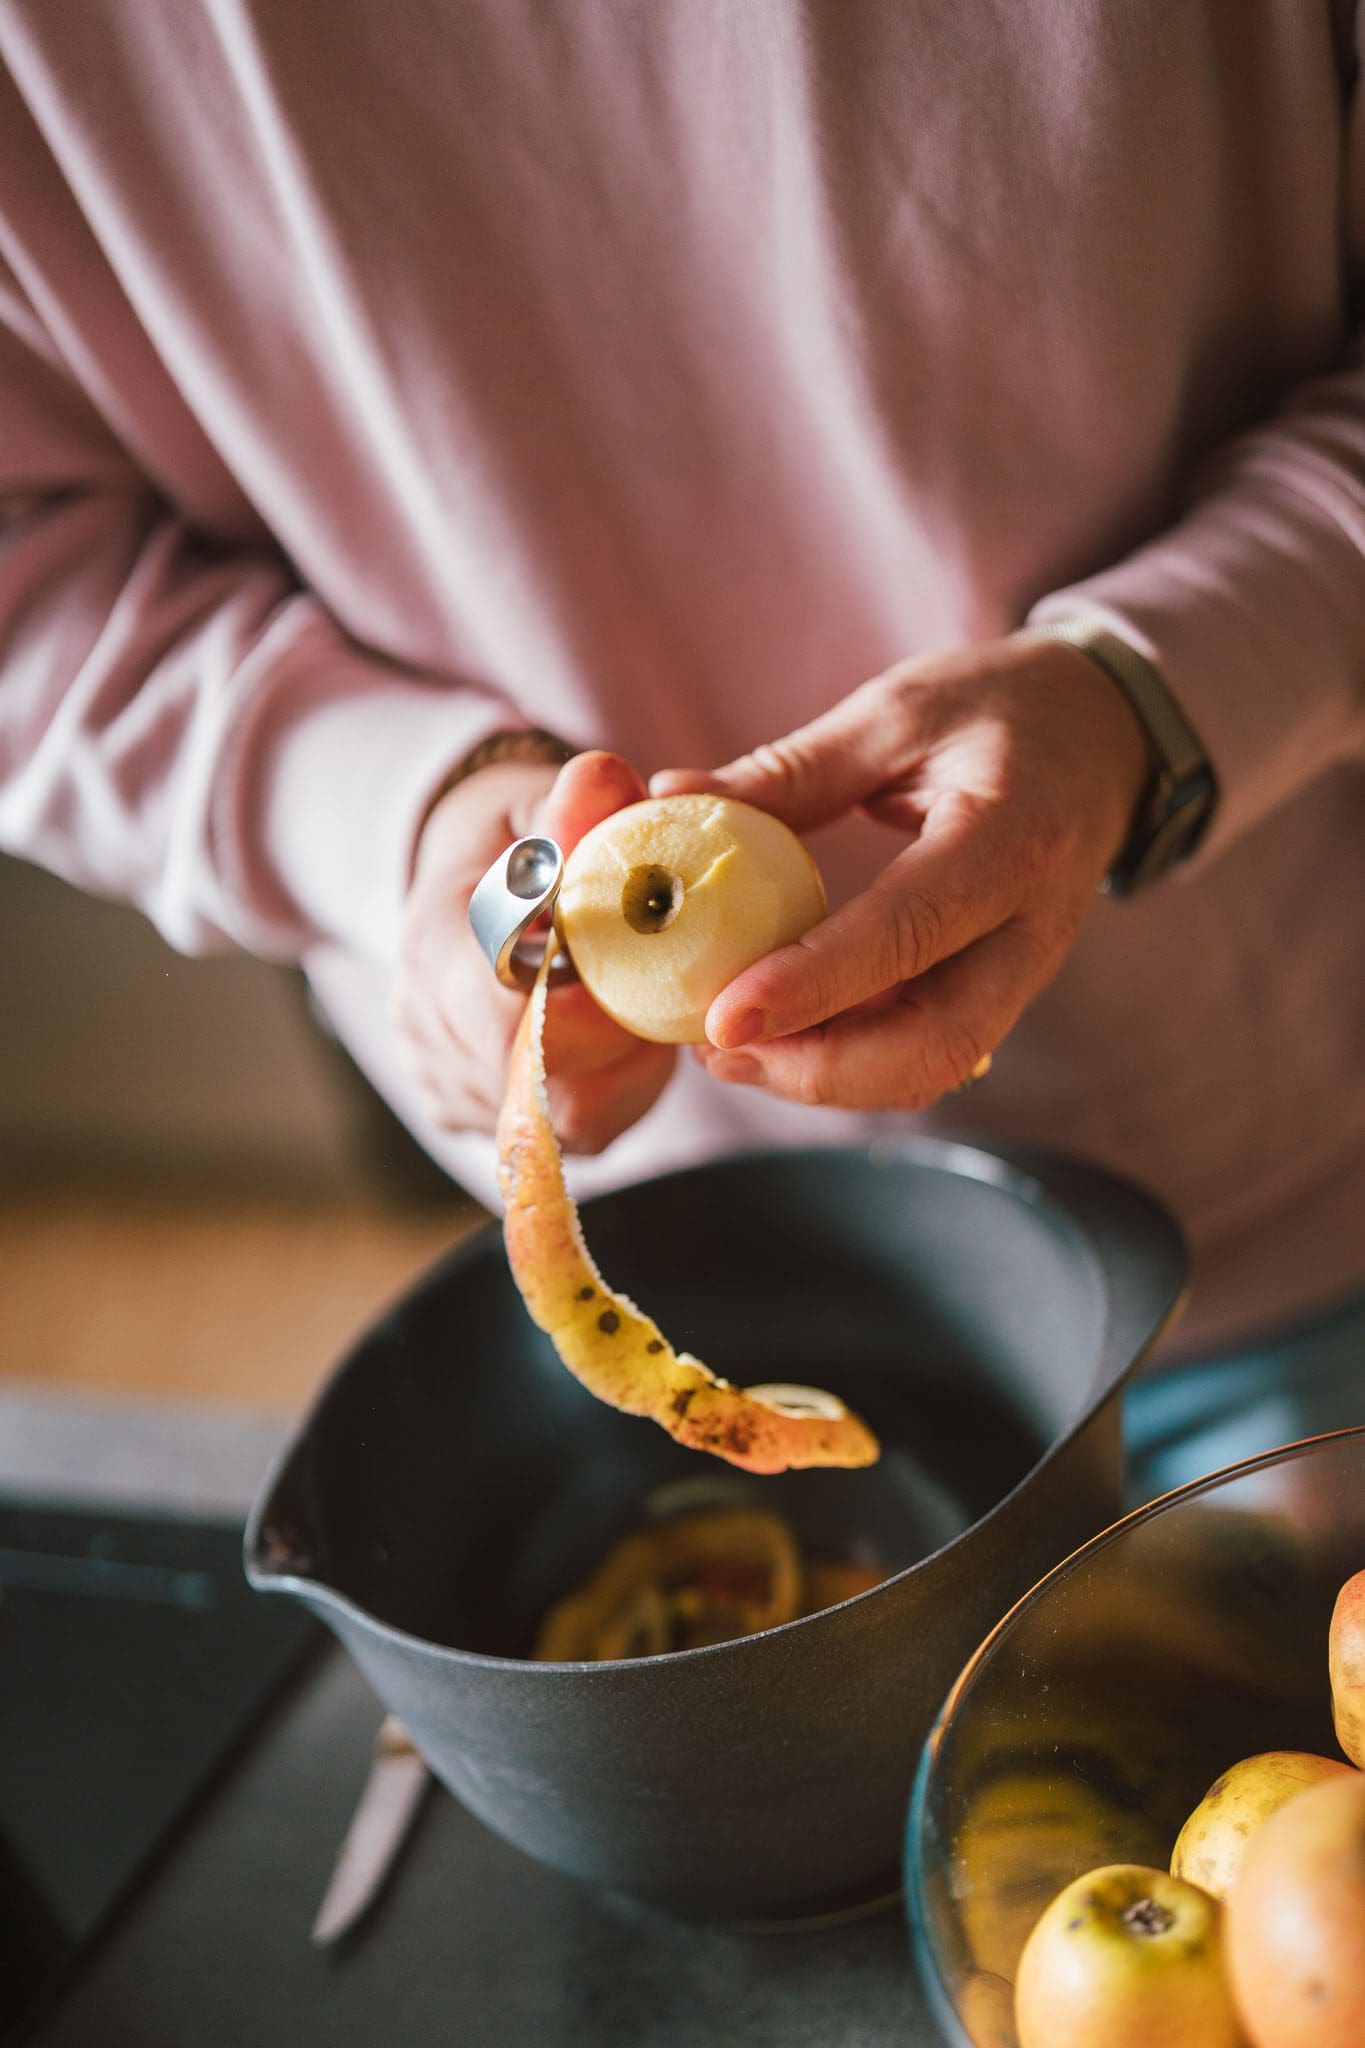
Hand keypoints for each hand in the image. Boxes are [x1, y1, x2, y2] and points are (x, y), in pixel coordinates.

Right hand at [393, 749, 674, 1151]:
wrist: (464, 894)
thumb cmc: (514, 844)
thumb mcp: (539, 807)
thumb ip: (575, 806)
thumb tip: (607, 778)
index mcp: (433, 950)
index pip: (509, 1018)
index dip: (592, 1010)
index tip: (647, 972)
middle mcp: (429, 1037)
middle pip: (545, 1085)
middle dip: (621, 1044)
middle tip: (661, 988)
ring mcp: (452, 1088)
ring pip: (568, 1120)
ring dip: (625, 1070)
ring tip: (639, 1006)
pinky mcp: (482, 1122)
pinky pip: (570, 1131)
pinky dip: (612, 1089)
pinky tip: (620, 1040)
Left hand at [652, 636, 1151, 1111]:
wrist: (1108, 734)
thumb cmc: (1002, 707)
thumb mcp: (897, 712)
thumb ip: (790, 770)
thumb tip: (671, 796)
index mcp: (1010, 836)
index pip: (910, 930)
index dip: (813, 984)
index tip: (724, 1019)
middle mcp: (1033, 925)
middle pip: (936, 1041)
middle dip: (820, 1068)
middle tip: (719, 1050)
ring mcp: (1026, 970)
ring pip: (934, 1065)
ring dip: (831, 1078)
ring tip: (735, 1051)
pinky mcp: (1004, 991)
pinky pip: (932, 1052)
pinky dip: (855, 1061)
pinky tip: (784, 1038)